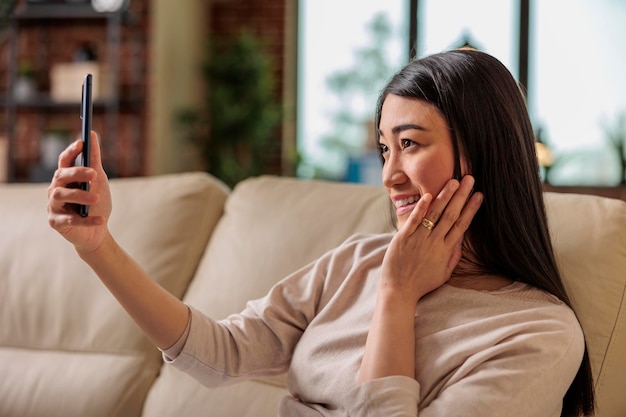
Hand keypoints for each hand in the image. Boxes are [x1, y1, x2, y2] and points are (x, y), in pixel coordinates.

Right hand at [47, 131, 111, 253]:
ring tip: (97, 197)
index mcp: (65, 178)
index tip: (82, 143)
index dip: (71, 151)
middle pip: (60, 176)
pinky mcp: (56, 223)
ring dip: (80, 195)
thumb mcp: (99, 180)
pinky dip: (87, 220)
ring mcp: (53, 206)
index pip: (64, 161)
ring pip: (61, 196)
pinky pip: (70, 220)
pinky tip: (101, 220)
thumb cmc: (96, 203)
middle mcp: (55, 189)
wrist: (97, 231)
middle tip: (94, 173)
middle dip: (76, 173)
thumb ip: (94, 160)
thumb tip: (92, 133)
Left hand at [380, 175, 483, 304]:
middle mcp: (434, 243)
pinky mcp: (403, 239)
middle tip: (469, 179)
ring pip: (434, 214)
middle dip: (461, 196)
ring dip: (445, 197)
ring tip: (454, 182)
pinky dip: (421, 208)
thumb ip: (453, 258)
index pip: (462, 225)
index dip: (471, 209)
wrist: (399, 292)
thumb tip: (461, 243)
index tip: (479, 195)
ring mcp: (419, 239)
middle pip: (451, 215)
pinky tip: (428, 196)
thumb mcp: (443, 274)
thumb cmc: (421, 284)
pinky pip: (414, 221)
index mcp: (445, 250)